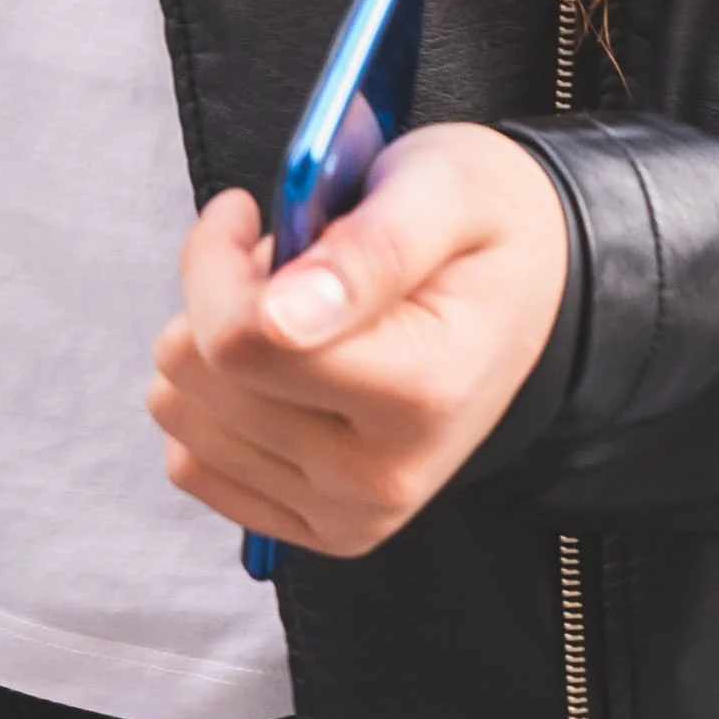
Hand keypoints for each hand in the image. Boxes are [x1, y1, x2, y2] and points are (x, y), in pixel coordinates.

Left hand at [145, 125, 573, 559]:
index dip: (214, 259)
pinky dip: (216, 402)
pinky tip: (279, 364)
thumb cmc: (483, 226)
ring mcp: (350, 512)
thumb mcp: (444, 191)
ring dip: (219, 345)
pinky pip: (194, 467)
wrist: (535, 293)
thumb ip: (369, 250)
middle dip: (219, 296)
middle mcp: (383, 476)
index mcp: (419, 392)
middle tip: (286, 262)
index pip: (238, 341)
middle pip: (199, 379)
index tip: (248, 212)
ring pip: (183, 418)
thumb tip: (281, 317)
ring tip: (293, 311)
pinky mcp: (321, 527)